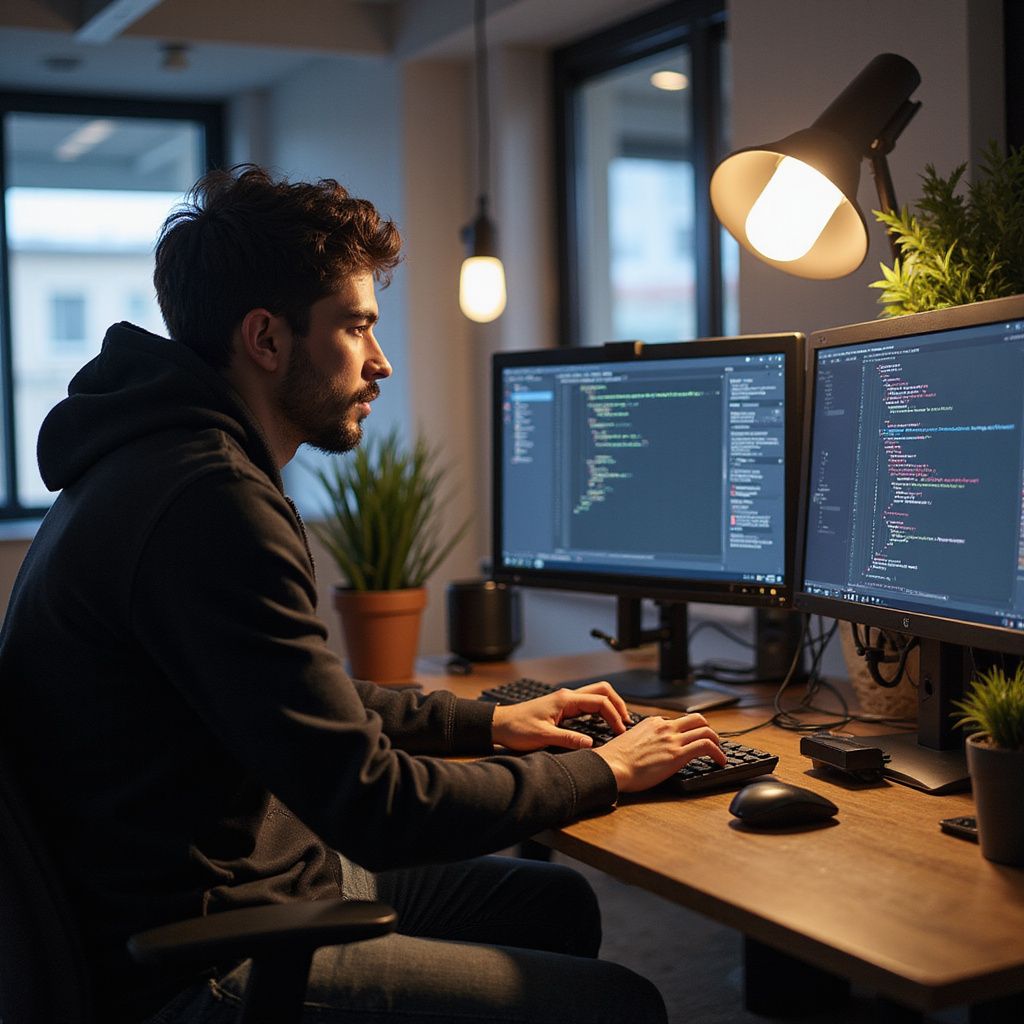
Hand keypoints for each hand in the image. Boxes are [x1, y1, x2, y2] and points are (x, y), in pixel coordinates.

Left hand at [491, 681, 630, 751]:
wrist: (500, 724)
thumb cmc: (517, 728)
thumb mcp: (543, 737)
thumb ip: (568, 739)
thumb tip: (591, 744)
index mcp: (565, 699)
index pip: (600, 702)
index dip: (614, 716)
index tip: (621, 732)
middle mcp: (568, 696)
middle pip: (602, 690)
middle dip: (618, 704)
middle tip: (626, 724)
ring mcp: (566, 700)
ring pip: (596, 695)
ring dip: (610, 706)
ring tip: (620, 724)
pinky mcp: (563, 707)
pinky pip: (588, 704)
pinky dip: (601, 711)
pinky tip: (604, 725)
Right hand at [593, 713, 727, 792]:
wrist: (612, 765)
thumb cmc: (615, 759)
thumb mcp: (629, 740)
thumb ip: (642, 740)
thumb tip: (645, 750)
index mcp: (652, 722)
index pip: (678, 721)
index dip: (688, 731)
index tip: (691, 740)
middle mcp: (665, 726)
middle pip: (696, 719)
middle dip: (707, 729)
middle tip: (712, 742)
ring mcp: (672, 739)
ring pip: (706, 730)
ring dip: (717, 741)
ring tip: (720, 753)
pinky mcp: (678, 754)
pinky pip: (706, 746)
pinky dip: (718, 752)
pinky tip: (720, 761)